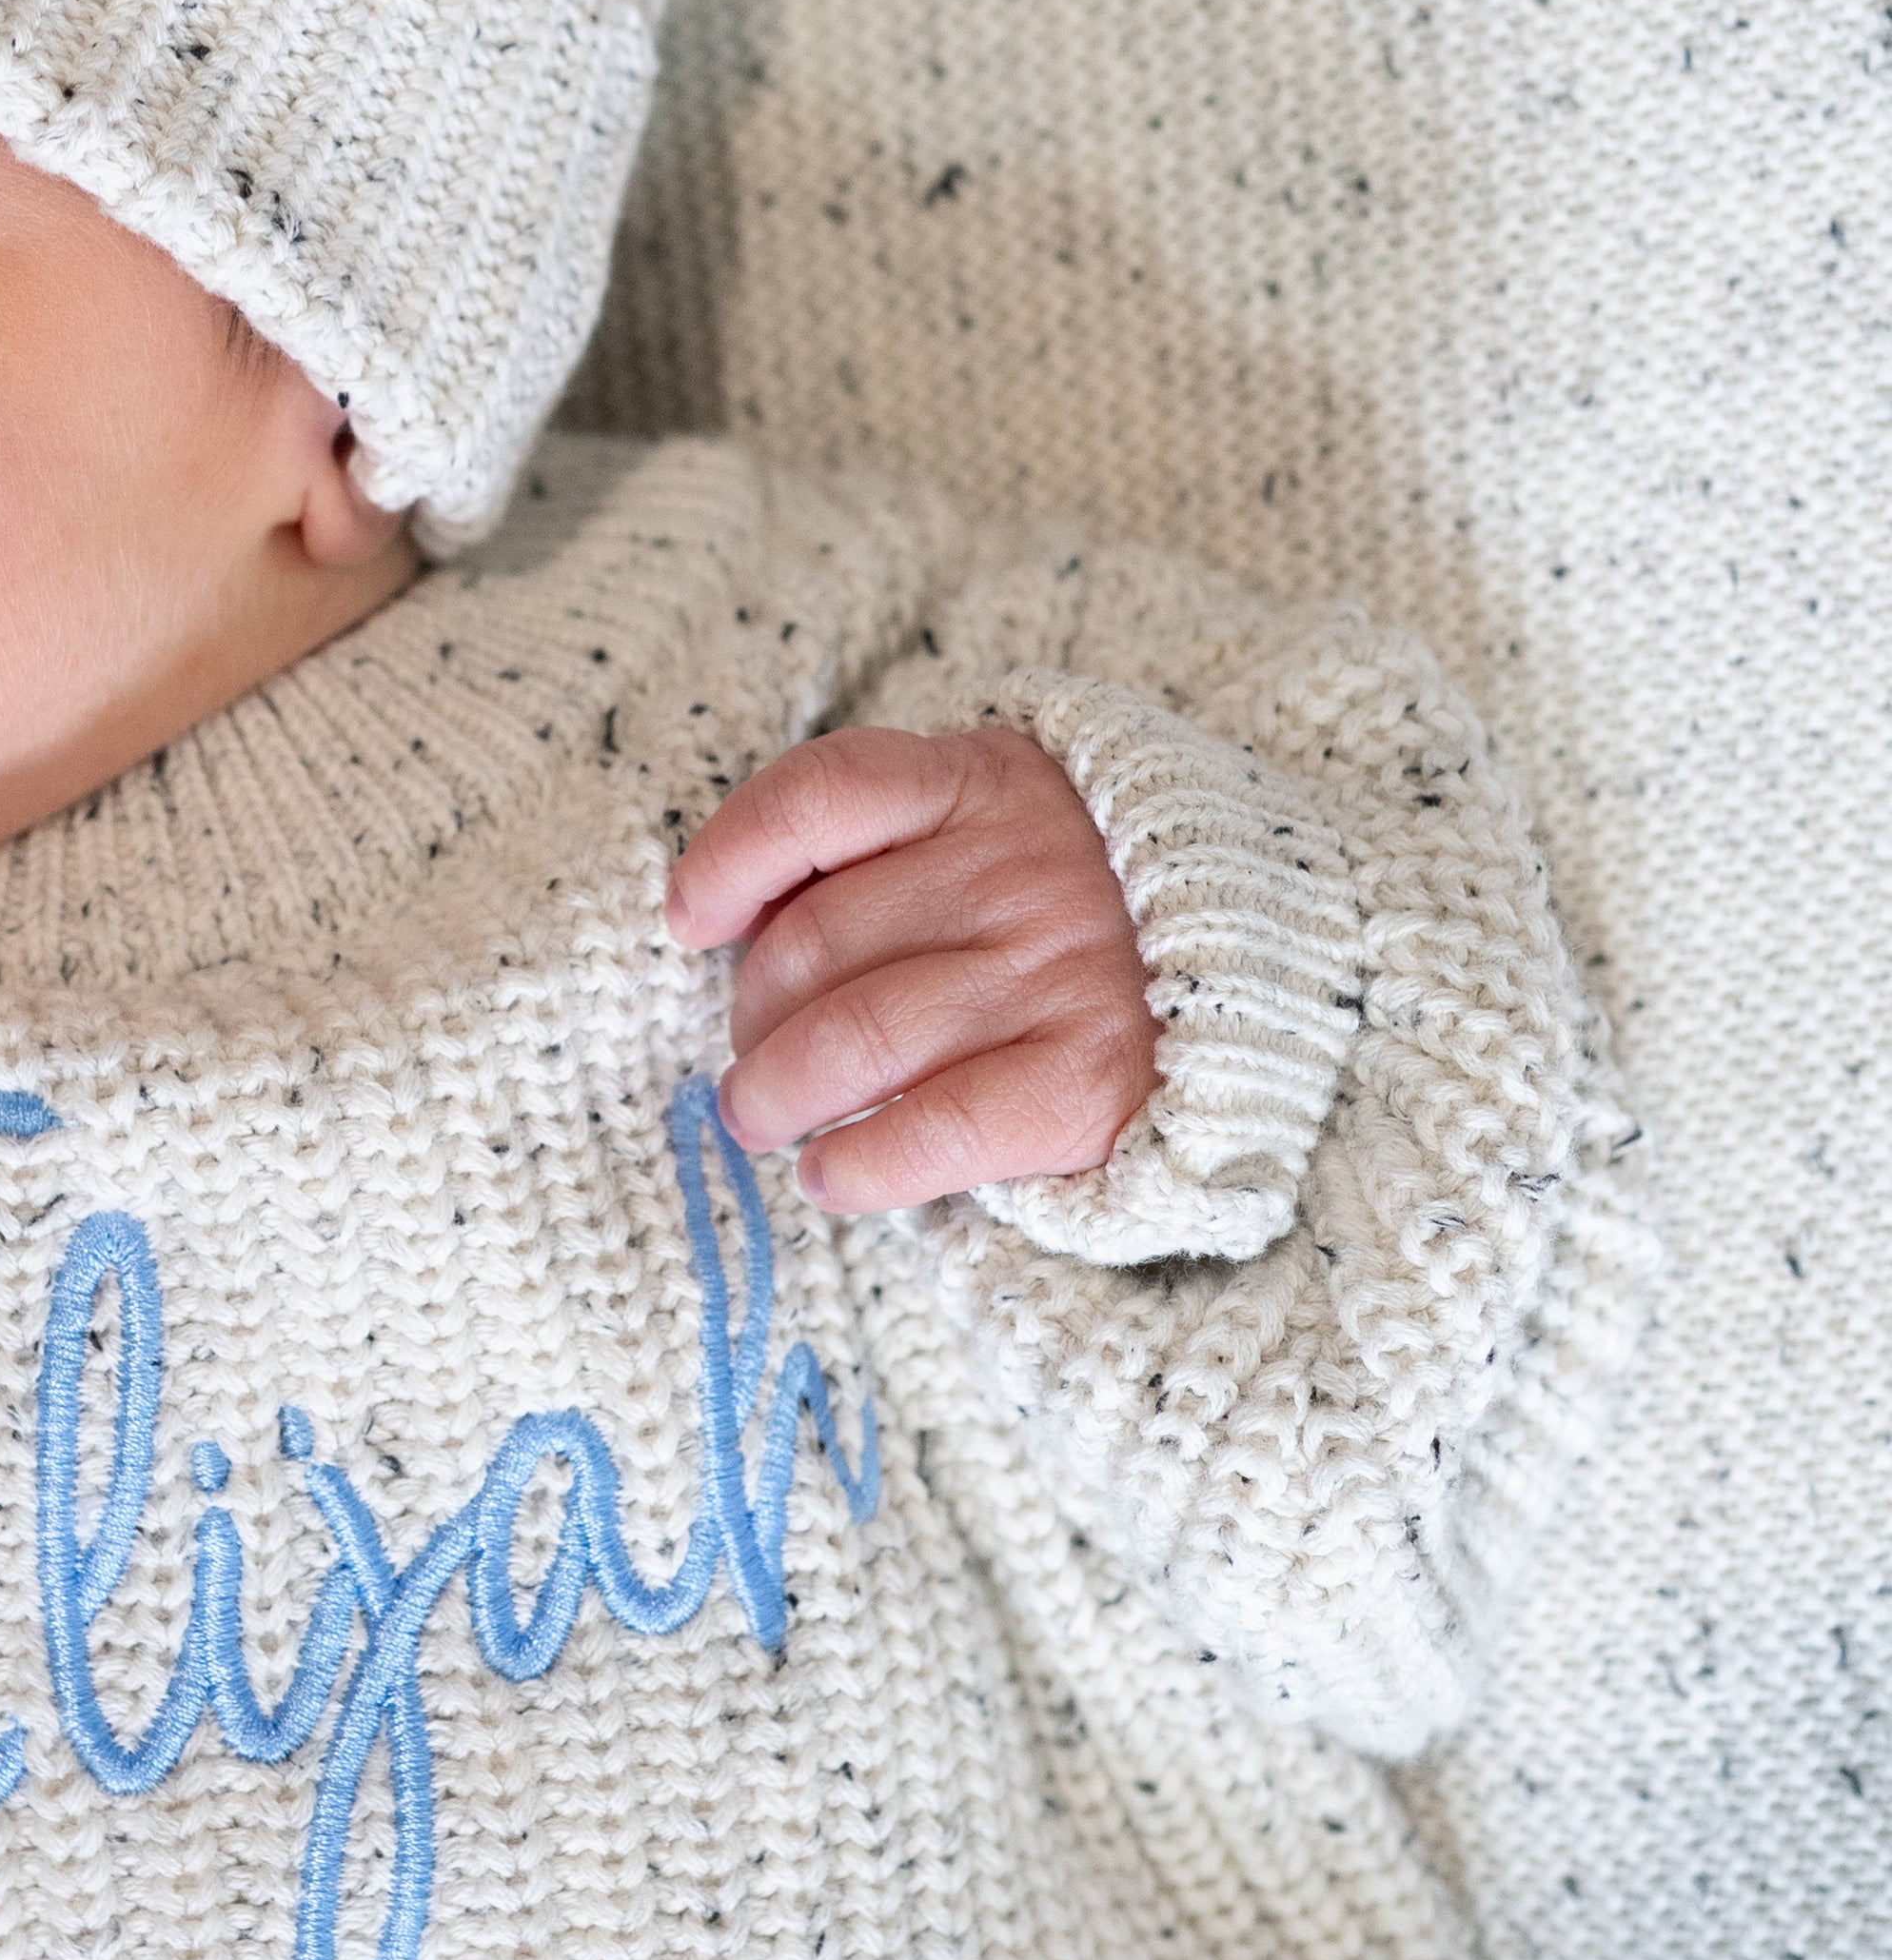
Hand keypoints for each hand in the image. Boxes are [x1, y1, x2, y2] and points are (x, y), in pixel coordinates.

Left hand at [665, 722, 1155, 1212]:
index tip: (687, 919)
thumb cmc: (1094, 911)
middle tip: (749, 1059)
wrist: (1273, 979)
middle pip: (815, 939)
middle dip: (752, 1013)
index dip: (730, 856)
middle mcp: (1019, 867)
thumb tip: (737, 928)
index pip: (820, 795)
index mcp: (986, 782)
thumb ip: (892, 849)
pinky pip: (933, 1127)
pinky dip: (858, 1163)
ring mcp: (1056, 970)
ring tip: (761, 1119)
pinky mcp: (1088, 1077)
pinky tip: (830, 1176)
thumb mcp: (1003, 825)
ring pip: (856, 1036)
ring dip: (777, 1094)